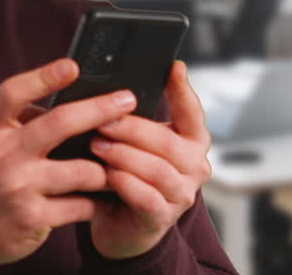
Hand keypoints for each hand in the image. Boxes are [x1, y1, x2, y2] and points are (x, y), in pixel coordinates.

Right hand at [0, 58, 139, 266]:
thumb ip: (8, 116)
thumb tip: (52, 96)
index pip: (12, 94)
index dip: (43, 77)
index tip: (72, 67)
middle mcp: (1, 155)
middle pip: (58, 124)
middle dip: (99, 109)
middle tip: (126, 100)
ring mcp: (18, 188)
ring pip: (82, 171)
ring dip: (105, 167)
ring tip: (116, 163)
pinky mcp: (33, 218)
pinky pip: (80, 205)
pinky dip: (95, 200)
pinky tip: (102, 197)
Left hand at [87, 61, 212, 259]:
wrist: (122, 224)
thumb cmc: (129, 173)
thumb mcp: (137, 143)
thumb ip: (136, 119)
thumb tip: (113, 89)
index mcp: (191, 141)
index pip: (192, 112)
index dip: (183, 90)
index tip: (173, 67)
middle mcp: (195, 166)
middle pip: (167, 142)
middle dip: (133, 128)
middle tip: (103, 120)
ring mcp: (181, 194)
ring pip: (157, 169)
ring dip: (124, 155)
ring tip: (97, 145)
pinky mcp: (162, 217)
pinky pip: (145, 197)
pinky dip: (124, 183)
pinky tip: (105, 174)